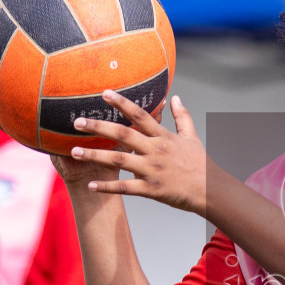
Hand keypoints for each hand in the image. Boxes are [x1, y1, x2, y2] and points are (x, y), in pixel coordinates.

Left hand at [59, 93, 210, 213]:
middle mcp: (155, 150)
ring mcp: (152, 170)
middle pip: (123, 135)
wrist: (211, 190)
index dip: (121, 103)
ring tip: (74, 152)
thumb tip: (175, 97)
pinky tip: (90, 186)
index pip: (139, 115)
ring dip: (95, 156)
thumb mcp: (192, 137)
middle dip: (98, 127)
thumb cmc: (200, 164)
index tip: (104, 93)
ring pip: (118, 161)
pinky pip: (125, 188)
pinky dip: (107, 187)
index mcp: (163, 137)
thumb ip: (181, 116)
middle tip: (76, 122)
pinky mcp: (151, 190)